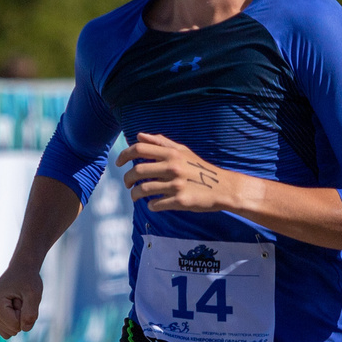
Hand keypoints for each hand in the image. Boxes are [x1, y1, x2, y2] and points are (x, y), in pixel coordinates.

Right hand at [0, 265, 43, 339]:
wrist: (20, 270)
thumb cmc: (27, 280)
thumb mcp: (34, 294)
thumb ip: (31, 312)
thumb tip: (24, 329)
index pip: (15, 325)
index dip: (25, 314)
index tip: (22, 298)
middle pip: (12, 330)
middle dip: (21, 317)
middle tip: (20, 299)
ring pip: (10, 332)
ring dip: (18, 318)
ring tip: (16, 302)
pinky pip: (7, 331)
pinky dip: (14, 321)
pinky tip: (12, 306)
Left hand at [122, 132, 249, 214]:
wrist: (222, 187)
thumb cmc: (200, 168)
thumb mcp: (183, 151)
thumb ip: (161, 143)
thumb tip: (139, 135)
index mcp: (171, 153)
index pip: (139, 149)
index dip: (124, 155)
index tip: (118, 163)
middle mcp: (173, 167)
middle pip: (137, 171)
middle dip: (127, 178)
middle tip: (127, 183)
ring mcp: (176, 185)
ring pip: (143, 190)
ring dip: (135, 194)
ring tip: (136, 196)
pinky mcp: (180, 201)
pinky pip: (155, 204)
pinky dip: (150, 205)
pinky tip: (153, 204)